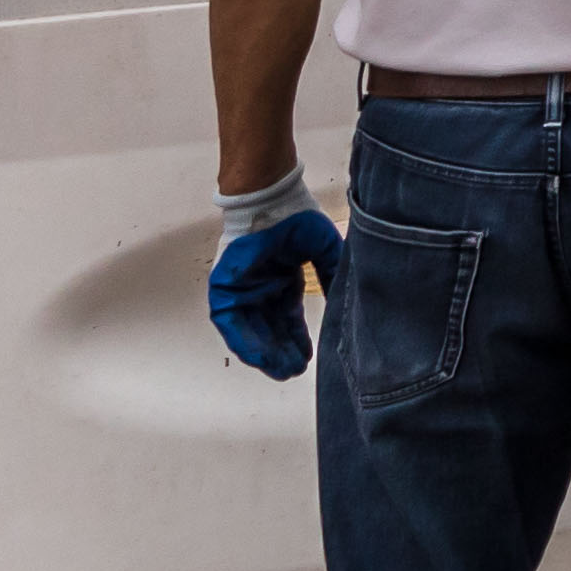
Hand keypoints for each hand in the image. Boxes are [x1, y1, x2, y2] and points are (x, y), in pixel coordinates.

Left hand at [207, 176, 342, 378]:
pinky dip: (246, 342)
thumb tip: (346, 304)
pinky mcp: (224, 290)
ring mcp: (241, 289)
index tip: (308, 357)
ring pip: (252, 330)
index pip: (289, 316)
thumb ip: (334, 277)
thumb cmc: (295, 216)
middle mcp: (261, 288)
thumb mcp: (325, 250)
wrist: (268, 199)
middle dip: (282, 351)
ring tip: (282, 370)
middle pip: (270, 328)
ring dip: (266, 352)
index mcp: (282, 278)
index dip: (298, 338)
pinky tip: (261, 358)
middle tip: (295, 371)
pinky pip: (232, 324)